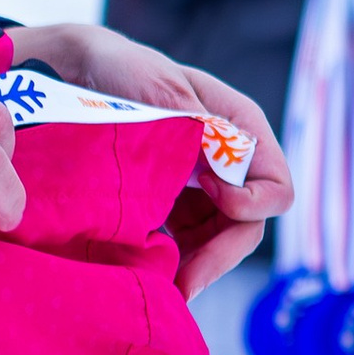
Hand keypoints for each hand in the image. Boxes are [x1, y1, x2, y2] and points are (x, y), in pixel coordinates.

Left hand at [9, 21, 291, 295]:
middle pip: (246, 225)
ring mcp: (201, 185)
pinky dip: (171, 258)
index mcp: (240, 129)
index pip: (275, 186)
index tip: (209, 193)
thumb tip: (224, 177)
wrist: (78, 71)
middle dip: (219, 257)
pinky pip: (185, 239)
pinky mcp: (172, 202)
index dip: (249, 204)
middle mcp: (228, 161)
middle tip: (183, 286)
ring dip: (194, 265)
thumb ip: (194, 125)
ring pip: (216, 240)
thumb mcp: (159, 88)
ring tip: (160, 287)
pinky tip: (143, 270)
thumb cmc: (124, 68)